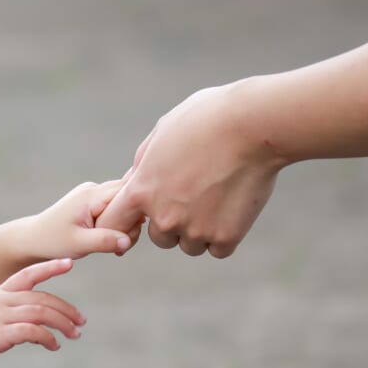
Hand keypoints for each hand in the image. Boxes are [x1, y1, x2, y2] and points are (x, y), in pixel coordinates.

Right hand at [0, 258, 84, 367]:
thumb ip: (4, 315)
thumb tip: (25, 327)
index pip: (28, 275)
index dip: (49, 267)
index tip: (69, 262)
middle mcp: (0, 302)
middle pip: (42, 299)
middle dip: (66, 309)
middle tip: (81, 322)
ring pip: (41, 313)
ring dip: (62, 324)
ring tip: (74, 335)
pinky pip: (31, 332)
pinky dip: (47, 338)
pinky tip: (53, 346)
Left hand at [29, 180, 141, 259]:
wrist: (34, 239)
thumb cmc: (52, 241)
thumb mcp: (79, 244)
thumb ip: (104, 241)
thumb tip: (128, 240)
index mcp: (91, 195)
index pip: (127, 192)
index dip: (135, 212)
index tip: (128, 235)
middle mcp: (93, 189)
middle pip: (128, 197)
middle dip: (132, 221)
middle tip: (123, 244)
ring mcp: (93, 194)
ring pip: (123, 204)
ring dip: (125, 224)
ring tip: (115, 245)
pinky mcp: (93, 202)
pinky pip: (115, 208)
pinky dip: (117, 224)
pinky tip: (111, 240)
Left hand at [96, 85, 287, 257]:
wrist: (253, 123)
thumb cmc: (207, 118)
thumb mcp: (162, 133)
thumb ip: (142, 164)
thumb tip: (131, 183)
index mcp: (141, 191)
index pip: (114, 223)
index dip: (128, 221)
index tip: (145, 214)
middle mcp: (164, 217)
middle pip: (160, 238)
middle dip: (174, 222)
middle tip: (198, 192)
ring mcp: (195, 230)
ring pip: (191, 245)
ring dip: (201, 229)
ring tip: (220, 194)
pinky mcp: (225, 237)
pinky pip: (218, 249)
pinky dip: (226, 234)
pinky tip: (235, 206)